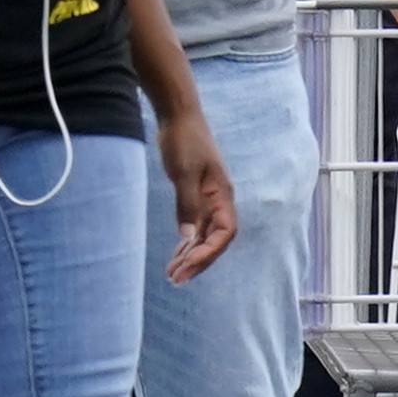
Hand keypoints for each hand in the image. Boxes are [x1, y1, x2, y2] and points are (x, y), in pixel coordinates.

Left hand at [155, 105, 236, 281]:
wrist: (178, 117)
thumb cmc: (183, 141)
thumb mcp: (184, 173)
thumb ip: (187, 205)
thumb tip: (189, 237)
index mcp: (222, 194)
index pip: (224, 233)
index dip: (209, 253)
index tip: (187, 266)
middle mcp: (218, 200)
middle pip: (215, 239)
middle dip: (198, 261)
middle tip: (176, 279)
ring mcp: (207, 198)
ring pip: (204, 235)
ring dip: (191, 256)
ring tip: (172, 274)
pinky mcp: (195, 195)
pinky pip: (195, 226)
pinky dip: (187, 243)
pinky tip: (177, 254)